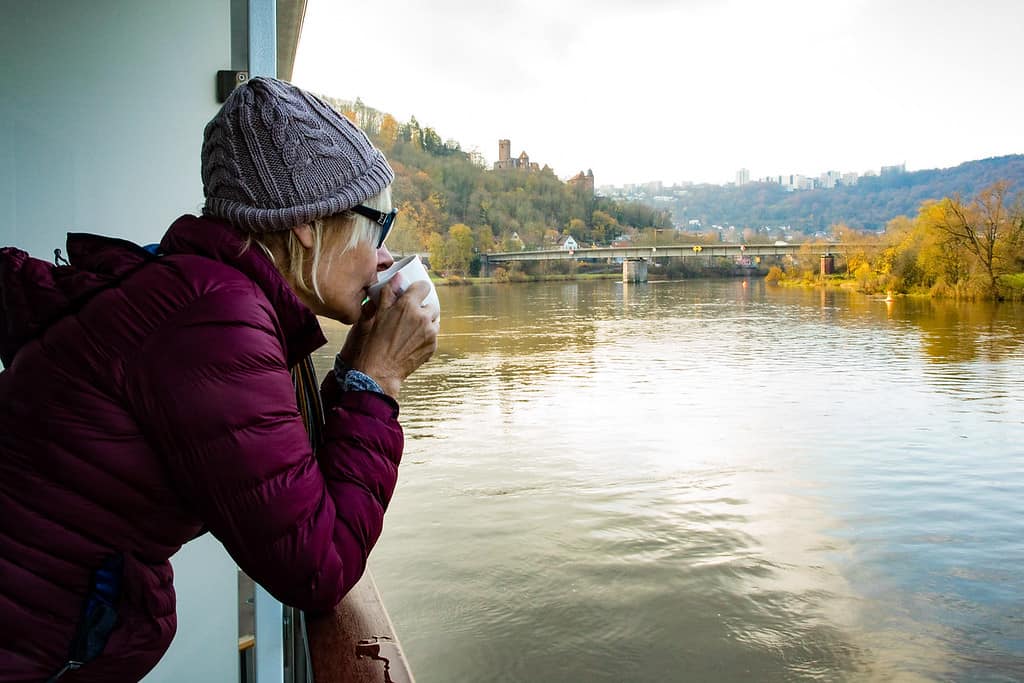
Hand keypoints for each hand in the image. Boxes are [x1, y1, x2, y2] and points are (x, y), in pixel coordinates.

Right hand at [349, 278, 438, 397]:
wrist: (380, 370)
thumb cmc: (374, 342)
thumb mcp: (378, 314)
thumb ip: (389, 293)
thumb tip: (398, 277)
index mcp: (408, 305)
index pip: (424, 286)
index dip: (418, 289)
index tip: (414, 293)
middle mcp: (423, 317)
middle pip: (431, 304)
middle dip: (421, 308)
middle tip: (408, 316)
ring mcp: (430, 333)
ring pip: (434, 320)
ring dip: (426, 322)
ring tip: (410, 330)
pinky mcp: (433, 346)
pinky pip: (433, 335)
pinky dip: (425, 335)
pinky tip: (411, 341)